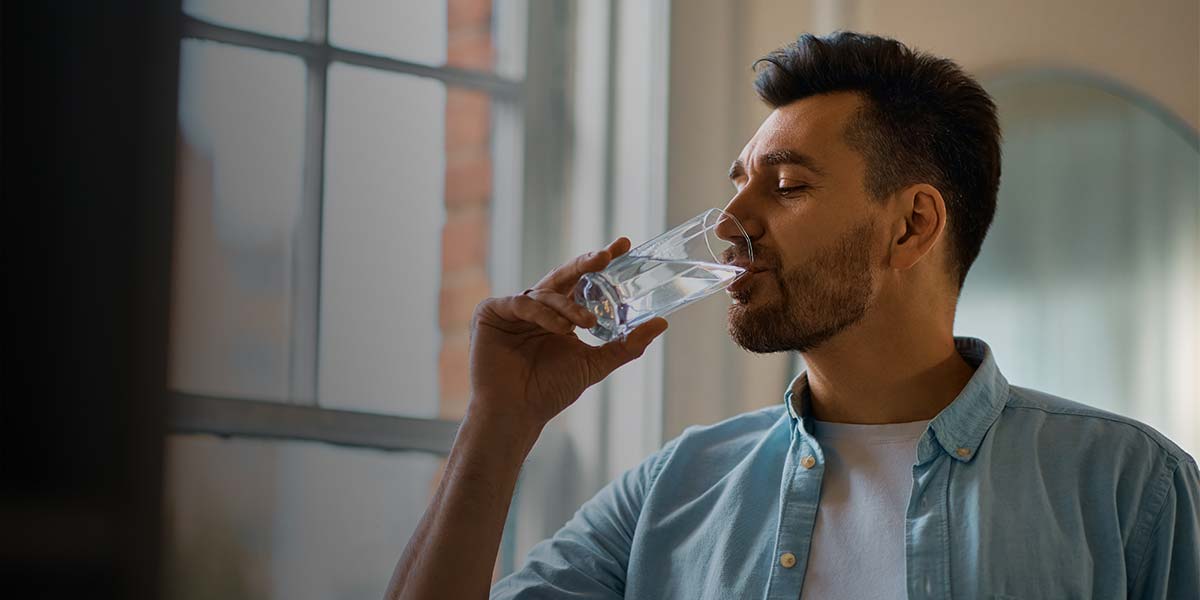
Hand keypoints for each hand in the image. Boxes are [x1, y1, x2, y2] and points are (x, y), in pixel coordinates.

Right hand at [467, 237, 668, 429]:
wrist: (517, 412)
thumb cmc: (550, 390)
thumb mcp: (595, 363)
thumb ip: (626, 344)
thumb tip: (661, 322)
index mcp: (558, 314)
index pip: (581, 282)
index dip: (600, 263)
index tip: (624, 246)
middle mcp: (536, 306)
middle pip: (563, 276)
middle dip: (586, 263)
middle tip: (607, 256)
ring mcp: (513, 308)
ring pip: (546, 292)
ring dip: (569, 305)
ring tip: (586, 322)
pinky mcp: (491, 312)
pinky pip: (522, 303)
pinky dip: (544, 313)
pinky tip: (559, 328)